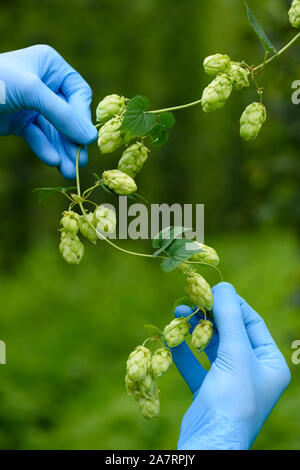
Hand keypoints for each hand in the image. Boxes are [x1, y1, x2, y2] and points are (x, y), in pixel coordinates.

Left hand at [0, 45, 96, 177]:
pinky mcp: (21, 122)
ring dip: (62, 151)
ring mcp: (33, 104)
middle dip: (72, 140)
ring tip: (69, 172)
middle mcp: (45, 84)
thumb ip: (62, 114)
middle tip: (81, 163)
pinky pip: (38, 137)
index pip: (78, 94)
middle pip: (68, 116)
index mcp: (51, 66)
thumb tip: (91, 137)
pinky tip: (52, 161)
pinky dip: (45, 149)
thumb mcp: (31, 92)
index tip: (87, 140)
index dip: (82, 117)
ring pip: (54, 131)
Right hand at [171, 282, 290, 449]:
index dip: (232, 304)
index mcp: (270, 363)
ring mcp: (230, 382)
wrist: (211, 445)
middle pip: (229, 333)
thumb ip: (230, 318)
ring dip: (194, 330)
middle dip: (209, 316)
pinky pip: (196, 365)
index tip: (211, 289)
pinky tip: (171, 338)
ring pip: (211, 347)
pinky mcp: (209, 391)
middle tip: (191, 299)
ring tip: (178, 312)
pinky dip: (183, 351)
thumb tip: (224, 286)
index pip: (252, 322)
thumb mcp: (236, 353)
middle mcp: (252, 371)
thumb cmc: (233, 399)